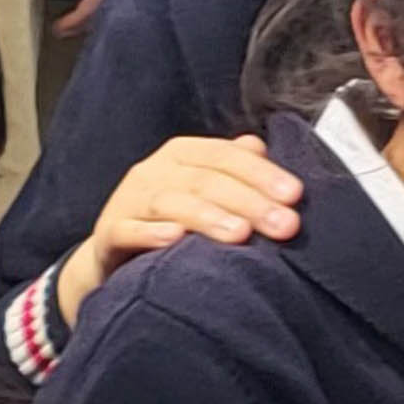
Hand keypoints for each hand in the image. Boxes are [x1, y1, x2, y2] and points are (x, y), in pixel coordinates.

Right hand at [61, 132, 305, 333]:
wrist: (114, 256)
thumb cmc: (172, 220)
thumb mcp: (205, 192)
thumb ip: (236, 170)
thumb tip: (262, 148)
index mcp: (182, 155)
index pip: (225, 156)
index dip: (261, 173)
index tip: (295, 195)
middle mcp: (153, 171)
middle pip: (205, 181)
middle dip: (249, 202)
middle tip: (285, 225)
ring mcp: (128, 202)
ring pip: (170, 203)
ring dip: (208, 217)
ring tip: (240, 234)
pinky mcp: (108, 233)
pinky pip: (127, 231)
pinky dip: (151, 234)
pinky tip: (175, 240)